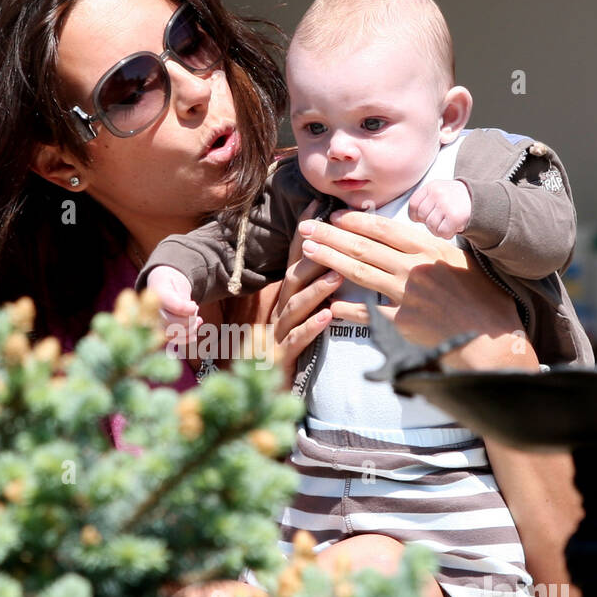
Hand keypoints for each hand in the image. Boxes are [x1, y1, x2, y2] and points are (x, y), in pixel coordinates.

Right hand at [145, 265, 198, 353]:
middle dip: (190, 319)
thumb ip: (184, 296)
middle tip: (195, 311)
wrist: (160, 285)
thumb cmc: (170, 283)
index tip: (194, 304)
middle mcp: (152, 310)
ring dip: (189, 329)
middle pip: (174, 322)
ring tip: (197, 320)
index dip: (190, 309)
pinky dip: (185, 339)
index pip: (177, 307)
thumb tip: (192, 311)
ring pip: (173, 333)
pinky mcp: (158, 331)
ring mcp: (153, 322)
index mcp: (157, 295)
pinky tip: (194, 335)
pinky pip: (172, 340)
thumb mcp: (178, 282)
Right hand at [267, 201, 343, 387]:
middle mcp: (278, 311)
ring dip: (316, 290)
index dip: (306, 233)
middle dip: (313, 257)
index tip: (320, 204)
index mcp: (285, 299)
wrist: (259, 391)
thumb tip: (335, 266)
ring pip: (294, 307)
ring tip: (337, 276)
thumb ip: (310, 294)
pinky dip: (311, 327)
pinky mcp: (281, 357)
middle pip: (293, 279)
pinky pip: (296, 340)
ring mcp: (277, 333)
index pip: (295, 260)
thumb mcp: (297, 320)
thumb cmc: (285, 353)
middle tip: (336, 237)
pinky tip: (327, 317)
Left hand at [297, 208, 534, 370]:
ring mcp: (406, 295)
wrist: (492, 337)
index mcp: (429, 249)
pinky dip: (347, 307)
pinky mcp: (403, 323)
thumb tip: (420, 232)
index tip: (335, 216)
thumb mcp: (463, 261)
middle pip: (364, 247)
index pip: (384, 230)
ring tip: (308, 252)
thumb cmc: (484, 299)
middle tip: (307, 227)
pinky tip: (328, 302)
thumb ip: (437, 247)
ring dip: (330, 260)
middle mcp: (414, 268)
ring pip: (360, 273)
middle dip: (331, 235)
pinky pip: (367, 313)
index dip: (356, 221)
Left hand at [408, 178, 471, 239]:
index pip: (413, 204)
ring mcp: (446, 204)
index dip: (415, 215)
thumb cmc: (455, 198)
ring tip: (448, 223)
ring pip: (431, 226)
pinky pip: (441, 232)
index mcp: (432, 186)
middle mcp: (438, 193)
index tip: (423, 217)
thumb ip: (425, 200)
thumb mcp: (439, 191)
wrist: (480, 199)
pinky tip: (453, 227)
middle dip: (430, 222)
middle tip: (441, 220)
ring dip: (438, 229)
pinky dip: (447, 234)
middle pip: (422, 216)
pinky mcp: (455, 217)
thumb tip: (413, 217)